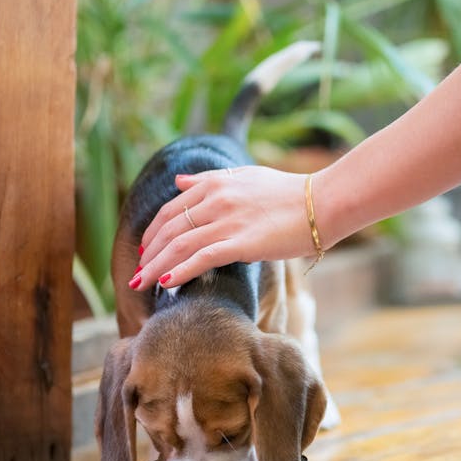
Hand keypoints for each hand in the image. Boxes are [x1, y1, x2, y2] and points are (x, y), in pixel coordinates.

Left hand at [133, 166, 317, 289]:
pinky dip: (180, 271)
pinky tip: (166, 284)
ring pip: (179, 245)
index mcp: (214, 182)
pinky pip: (201, 258)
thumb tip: (179, 182)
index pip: (171, 209)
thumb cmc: (289, 193)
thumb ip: (209, 179)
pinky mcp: (241, 242)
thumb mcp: (245, 176)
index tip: (145, 252)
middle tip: (136, 274)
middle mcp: (215, 199)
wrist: (323, 202)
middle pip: (169, 229)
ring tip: (141, 284)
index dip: (153, 233)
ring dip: (156, 266)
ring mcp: (227, 220)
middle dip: (149, 254)